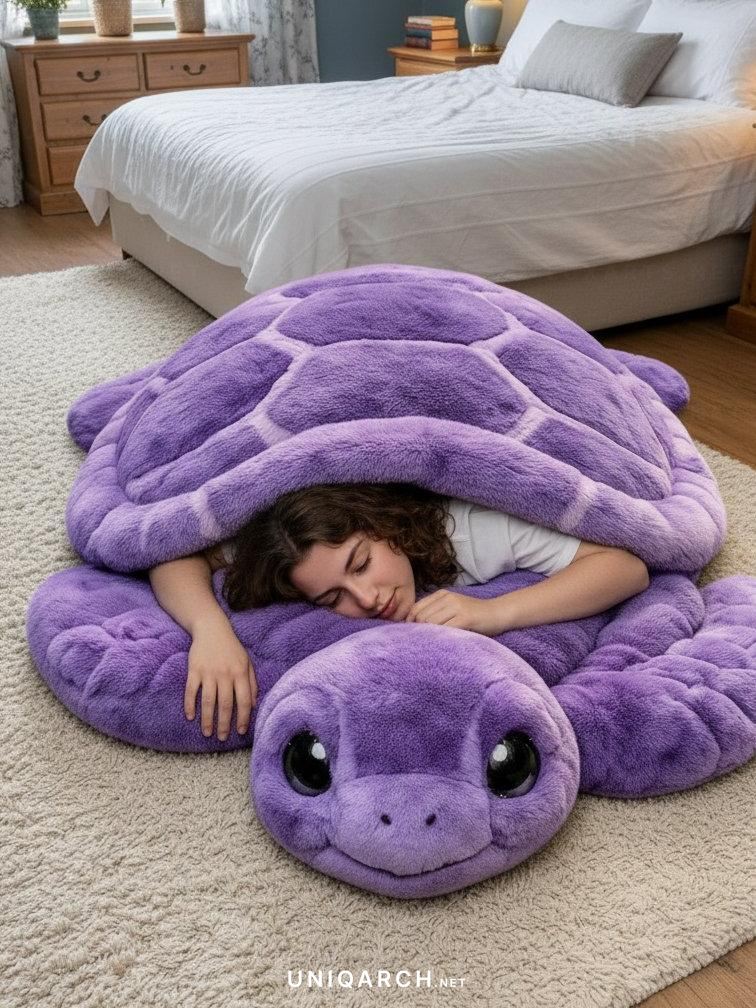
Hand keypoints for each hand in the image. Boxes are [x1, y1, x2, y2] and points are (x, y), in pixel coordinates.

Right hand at [185, 617, 257, 739]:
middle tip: (222, 737)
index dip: (243, 718)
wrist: (212, 629)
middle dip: (224, 724)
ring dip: (207, 719)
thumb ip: (252, 683)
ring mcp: (208, 672)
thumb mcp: (247, 662)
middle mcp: (225, 674)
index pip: (244, 700)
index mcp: (240, 673)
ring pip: (208, 701)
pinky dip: (190, 705)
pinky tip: (190, 716)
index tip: (240, 731)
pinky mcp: (194, 670)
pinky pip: (191, 691)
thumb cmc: (232, 648)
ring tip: (207, 733)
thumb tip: (254, 705)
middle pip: (225, 704)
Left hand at [405, 590, 508, 636]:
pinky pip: (445, 630)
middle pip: (421, 617)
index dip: (410, 622)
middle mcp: (447, 598)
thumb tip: (413, 624)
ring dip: (428, 635)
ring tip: (432, 644)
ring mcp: (457, 607)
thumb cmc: (474, 615)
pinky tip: (443, 644)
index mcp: (442, 594)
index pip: (416, 608)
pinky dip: (440, 638)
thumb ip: (436, 612)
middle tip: (420, 643)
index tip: (411, 635)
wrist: (498, 612)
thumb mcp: (452, 608)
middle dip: (418, 631)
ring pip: (431, 623)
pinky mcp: (465, 618)